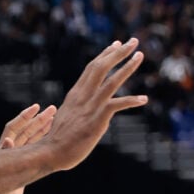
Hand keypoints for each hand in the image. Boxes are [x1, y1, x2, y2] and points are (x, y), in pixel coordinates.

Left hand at [0, 103, 56, 193]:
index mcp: (4, 151)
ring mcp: (18, 157)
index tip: (36, 107)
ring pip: (31, 137)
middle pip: (25, 130)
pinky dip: (42, 138)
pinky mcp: (23, 164)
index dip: (24, 117)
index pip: (13, 128)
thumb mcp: (3, 177)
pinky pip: (33, 147)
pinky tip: (53, 133)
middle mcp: (10, 151)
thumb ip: (5, 157)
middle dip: (38, 119)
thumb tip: (8, 141)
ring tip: (56, 116)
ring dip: (42, 127)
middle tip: (53, 108)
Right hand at [41, 38, 145, 171]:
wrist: (50, 152)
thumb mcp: (66, 116)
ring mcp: (90, 106)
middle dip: (118, 52)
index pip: (92, 68)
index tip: (116, 44)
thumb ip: (78, 109)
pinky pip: (117, 105)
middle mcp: (83, 96)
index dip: (105, 54)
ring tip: (140, 55)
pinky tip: (144, 99)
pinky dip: (131, 101)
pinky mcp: (97, 119)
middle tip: (133, 41)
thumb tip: (87, 111)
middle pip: (101, 67)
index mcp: (75, 94)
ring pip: (111, 81)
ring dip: (127, 67)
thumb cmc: (58, 139)